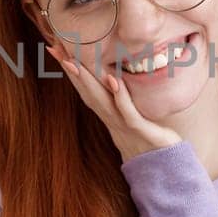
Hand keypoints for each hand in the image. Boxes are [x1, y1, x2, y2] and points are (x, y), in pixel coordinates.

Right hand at [46, 44, 181, 162]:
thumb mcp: (129, 116)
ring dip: (87, 81)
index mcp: (107, 112)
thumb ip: (119, 99)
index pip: (85, 88)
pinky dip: (119, 96)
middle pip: (87, 91)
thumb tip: (113, 77)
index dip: (70, 70)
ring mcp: (123, 123)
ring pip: (101, 100)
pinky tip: (114, 80)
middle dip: (71, 71)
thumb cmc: (147, 138)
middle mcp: (111, 117)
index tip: (56, 50)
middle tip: (55, 50)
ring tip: (74, 62)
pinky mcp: (140, 129)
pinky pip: (127, 111)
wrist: (161, 166)